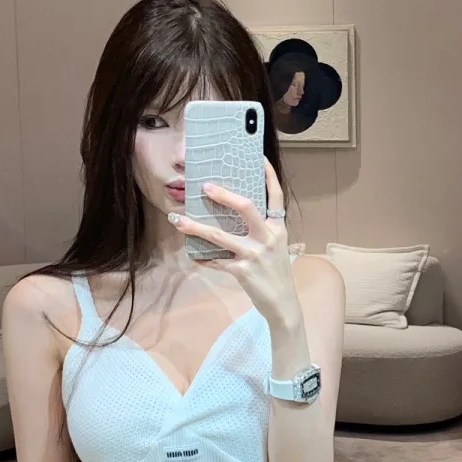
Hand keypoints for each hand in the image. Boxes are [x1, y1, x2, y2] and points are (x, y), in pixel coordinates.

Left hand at [169, 156, 299, 329]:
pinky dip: (202, 258)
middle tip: (204, 187)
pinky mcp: (243, 272)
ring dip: (196, 227)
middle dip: (224, 195)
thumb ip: (261, 229)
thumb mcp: (275, 246)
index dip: (268, 174)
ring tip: (178, 220)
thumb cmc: (276, 273)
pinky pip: (216, 261)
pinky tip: (192, 255)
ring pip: (221, 236)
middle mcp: (268, 237)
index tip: (258, 156)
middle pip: (246, 207)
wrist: (283, 305)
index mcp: (277, 227)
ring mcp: (255, 254)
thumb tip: (234, 212)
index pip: (275, 195)